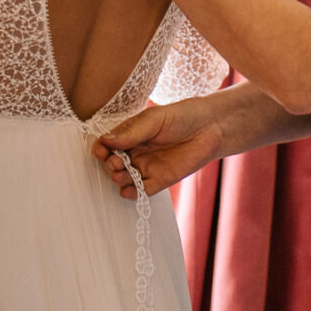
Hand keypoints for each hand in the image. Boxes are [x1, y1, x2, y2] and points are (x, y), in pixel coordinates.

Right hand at [93, 94, 224, 200]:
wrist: (209, 128)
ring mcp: (146, 167)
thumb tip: (106, 141)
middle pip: (112, 164)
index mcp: (130, 135)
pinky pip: (141, 191)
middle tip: (117, 163)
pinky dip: (132, 193)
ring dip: (119, 179)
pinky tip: (128, 191)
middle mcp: (135, 152)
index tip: (101, 152)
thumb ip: (130, 132)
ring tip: (122, 174)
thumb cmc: (182, 117)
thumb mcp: (153, 119)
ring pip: (124, 179)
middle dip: (110, 165)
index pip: (107, 145)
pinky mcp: (160, 180)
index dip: (100, 150)